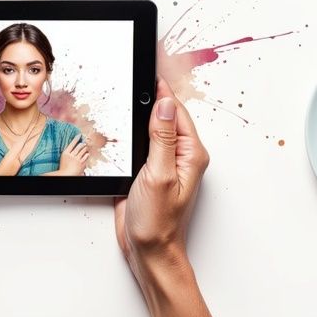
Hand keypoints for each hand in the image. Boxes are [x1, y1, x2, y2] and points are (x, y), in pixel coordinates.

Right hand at [57, 135, 89, 174]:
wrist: (66, 175)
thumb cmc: (63, 167)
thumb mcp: (63, 158)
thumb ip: (68, 152)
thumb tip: (73, 146)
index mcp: (65, 153)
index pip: (72, 143)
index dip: (76, 138)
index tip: (79, 135)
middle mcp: (72, 155)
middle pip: (79, 146)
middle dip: (82, 143)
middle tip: (84, 142)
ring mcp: (77, 159)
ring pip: (83, 150)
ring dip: (85, 148)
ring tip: (85, 147)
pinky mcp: (81, 163)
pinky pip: (86, 156)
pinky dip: (87, 154)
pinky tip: (87, 154)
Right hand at [113, 77, 218, 316]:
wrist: (147, 250)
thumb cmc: (158, 222)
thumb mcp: (158, 175)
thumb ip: (162, 138)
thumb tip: (165, 104)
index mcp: (191, 153)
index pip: (177, 110)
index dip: (162, 87)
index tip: (151, 65)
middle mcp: (181, 155)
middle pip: (167, 114)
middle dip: (153, 94)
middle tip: (139, 68)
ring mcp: (165, 162)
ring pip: (154, 126)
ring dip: (142, 111)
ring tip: (133, 87)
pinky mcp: (150, 170)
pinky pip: (143, 142)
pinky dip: (133, 130)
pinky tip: (125, 120)